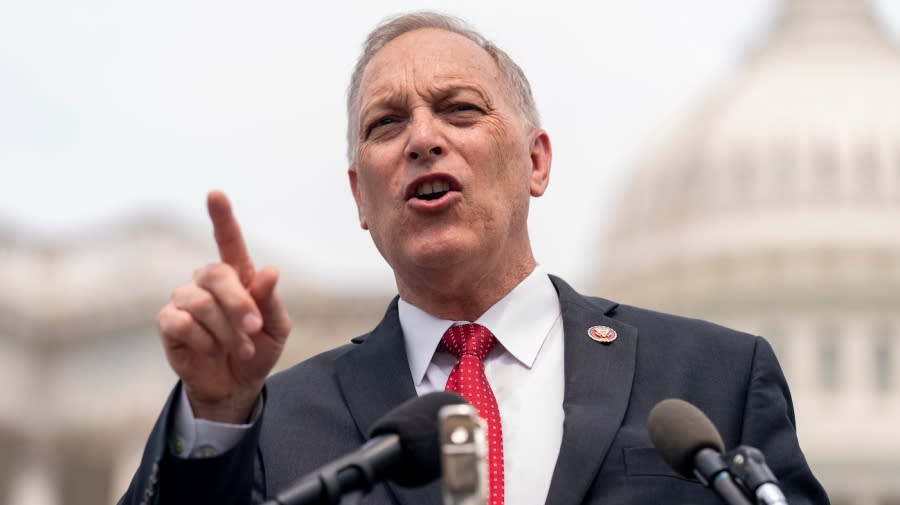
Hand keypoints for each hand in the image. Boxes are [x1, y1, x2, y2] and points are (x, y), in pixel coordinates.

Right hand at [157, 190, 291, 422]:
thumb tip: (269, 271)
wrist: (236, 384)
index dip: (222, 217)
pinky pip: (181, 322)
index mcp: (239, 276)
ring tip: (239, 347)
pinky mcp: (168, 322)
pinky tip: (211, 350)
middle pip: (216, 273)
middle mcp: (208, 281)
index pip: (228, 241)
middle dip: (239, 304)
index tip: (215, 194)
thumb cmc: (259, 349)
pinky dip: (203, 340)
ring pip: (199, 302)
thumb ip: (271, 301)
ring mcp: (185, 299)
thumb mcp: (277, 328)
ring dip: (225, 330)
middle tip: (253, 330)